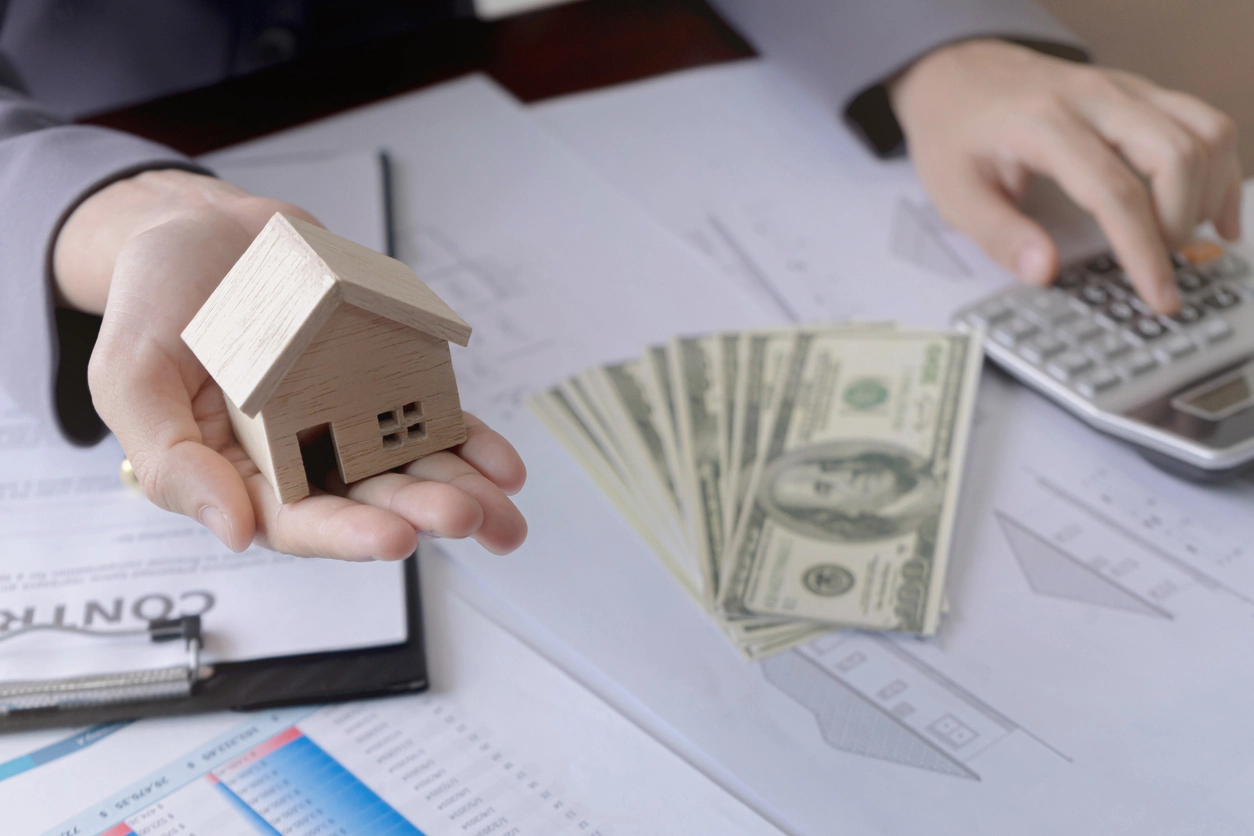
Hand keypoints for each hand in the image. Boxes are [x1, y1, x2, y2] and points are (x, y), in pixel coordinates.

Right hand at [55, 169, 526, 558]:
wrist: (204, 230)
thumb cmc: (156, 302)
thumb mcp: (130, 377)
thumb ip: (169, 462)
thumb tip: (232, 532)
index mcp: (238, 472)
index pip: (296, 522)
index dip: (346, 534)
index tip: (394, 538)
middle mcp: (299, 457)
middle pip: (367, 498)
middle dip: (420, 511)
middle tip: (465, 516)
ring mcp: (345, 419)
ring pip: (408, 467)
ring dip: (459, 490)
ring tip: (503, 509)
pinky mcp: (380, 380)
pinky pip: (430, 417)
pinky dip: (468, 440)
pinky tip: (503, 464)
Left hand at [889, 39, 1241, 312]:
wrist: (955, 71)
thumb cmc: (955, 131)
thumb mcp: (955, 193)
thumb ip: (1000, 235)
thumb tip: (1044, 272)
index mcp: (1044, 124)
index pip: (1114, 191)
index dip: (1143, 249)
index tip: (1158, 294)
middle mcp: (1093, 98)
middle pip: (1174, 156)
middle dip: (1179, 224)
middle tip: (1158, 267)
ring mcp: (1123, 89)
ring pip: (1204, 132)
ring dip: (1208, 194)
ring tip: (1185, 243)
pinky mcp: (1139, 91)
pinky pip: (1203, 121)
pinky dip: (1220, 167)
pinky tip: (1213, 210)